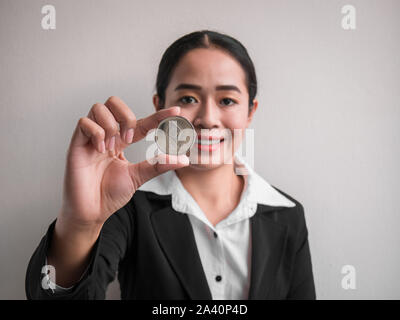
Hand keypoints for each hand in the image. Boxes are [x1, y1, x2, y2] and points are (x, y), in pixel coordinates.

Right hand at [60, 96, 188, 226]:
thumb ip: (158, 165)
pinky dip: (96, 133)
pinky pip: (84, 122)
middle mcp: (107, 136)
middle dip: (126, 115)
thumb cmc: (110, 194)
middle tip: (130, 137)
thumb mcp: (139, 177)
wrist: (92, 212)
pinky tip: (100, 150)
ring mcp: (90, 138)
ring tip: (112, 146)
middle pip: (114, 102)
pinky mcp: (76, 144)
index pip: (142, 122)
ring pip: (98, 108)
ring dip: (111, 124)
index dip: (159, 115)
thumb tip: (183, 159)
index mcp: (121, 142)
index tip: (176, 112)